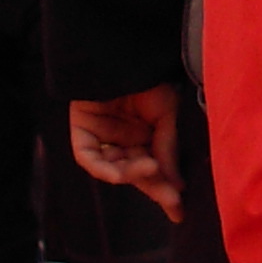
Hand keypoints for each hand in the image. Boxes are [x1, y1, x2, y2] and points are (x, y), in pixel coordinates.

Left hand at [70, 85, 182, 221]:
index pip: (155, 169)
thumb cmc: (150, 77)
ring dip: (132, 174)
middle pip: (136, 172)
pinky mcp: (82, 131)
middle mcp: (124, 138)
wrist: (122, 50)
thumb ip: (167, 149)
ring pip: (115, 168)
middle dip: (154, 187)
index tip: (179, 211)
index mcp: (146, 134)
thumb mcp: (167, 114)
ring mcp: (102, 136)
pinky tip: (120, 172)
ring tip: (151, 168)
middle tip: (172, 200)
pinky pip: (89, 157)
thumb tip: (176, 187)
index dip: (166, 189)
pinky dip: (103, 168)